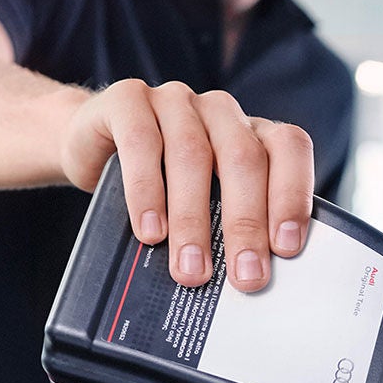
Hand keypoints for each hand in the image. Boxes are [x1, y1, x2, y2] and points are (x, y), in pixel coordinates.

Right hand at [60, 78, 313, 292]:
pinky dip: (146, 191)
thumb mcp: (202, 202)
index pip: (287, 147)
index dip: (292, 194)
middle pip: (243, 156)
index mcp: (248, 130)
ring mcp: (173, 99)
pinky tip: (149, 231)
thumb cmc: (159, 185)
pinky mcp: (128, 100)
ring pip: (192, 153)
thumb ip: (226, 225)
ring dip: (193, 218)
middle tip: (244, 277)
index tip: (288, 248)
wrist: (91, 146)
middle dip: (246, 222)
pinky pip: (140, 142)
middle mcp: (217, 109)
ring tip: (191, 270)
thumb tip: (247, 282)